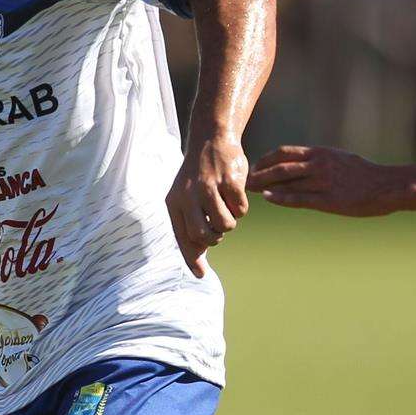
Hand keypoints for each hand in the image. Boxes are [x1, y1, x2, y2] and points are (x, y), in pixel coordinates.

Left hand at [166, 132, 248, 276]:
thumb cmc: (200, 177)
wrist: (211, 140)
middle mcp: (188, 195)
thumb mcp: (186, 200)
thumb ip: (191, 230)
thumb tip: (198, 269)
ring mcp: (209, 187)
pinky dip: (241, 206)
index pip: (181, 238)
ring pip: (225, 225)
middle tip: (218, 225)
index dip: (192, 258)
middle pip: (205, 236)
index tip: (201, 274)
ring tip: (226, 207)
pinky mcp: (229, 180)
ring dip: (230, 221)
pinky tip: (234, 194)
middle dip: (216, 236)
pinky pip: (240, 209)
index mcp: (174, 202)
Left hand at [248, 145, 403, 216]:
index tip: (255, 167)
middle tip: (245, 181)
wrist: (386, 186)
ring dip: (265, 186)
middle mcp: (319, 164)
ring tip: (251, 191)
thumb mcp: (340, 159)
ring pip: (286, 182)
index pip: (285, 152)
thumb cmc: (365, 174)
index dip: (266, 159)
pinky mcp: (329, 200)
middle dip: (260, 173)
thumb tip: (302, 164)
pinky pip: (299, 198)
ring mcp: (323, 182)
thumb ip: (319, 161)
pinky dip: (281, 198)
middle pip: (280, 166)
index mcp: (321, 153)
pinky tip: (269, 199)